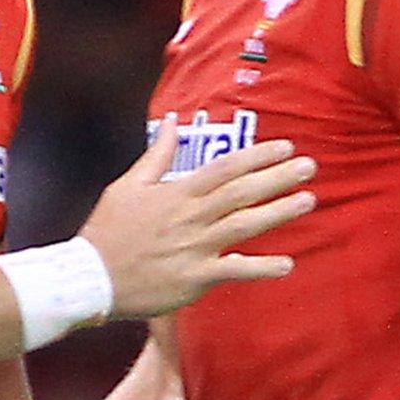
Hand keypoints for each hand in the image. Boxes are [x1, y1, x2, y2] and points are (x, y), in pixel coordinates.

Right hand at [81, 114, 313, 318]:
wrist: (89, 277)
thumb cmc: (108, 231)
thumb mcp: (128, 185)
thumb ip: (158, 155)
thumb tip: (172, 121)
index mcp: (177, 193)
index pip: (224, 168)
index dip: (257, 157)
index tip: (285, 147)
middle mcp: (190, 217)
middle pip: (241, 193)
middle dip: (278, 177)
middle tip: (309, 166)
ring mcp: (194, 248)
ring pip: (244, 226)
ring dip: (278, 213)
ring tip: (308, 201)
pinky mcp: (194, 278)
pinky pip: (233, 271)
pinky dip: (260, 268)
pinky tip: (287, 264)